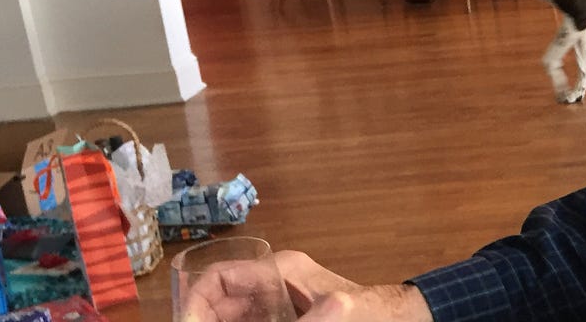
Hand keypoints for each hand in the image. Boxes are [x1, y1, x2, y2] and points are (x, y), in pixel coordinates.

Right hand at [180, 251, 431, 321]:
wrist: (389, 319)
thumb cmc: (366, 311)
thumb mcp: (334, 313)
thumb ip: (313, 318)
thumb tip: (293, 314)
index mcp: (279, 269)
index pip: (219, 277)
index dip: (196, 300)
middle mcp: (271, 279)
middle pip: (217, 298)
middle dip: (202, 318)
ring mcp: (274, 299)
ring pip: (227, 313)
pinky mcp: (280, 315)